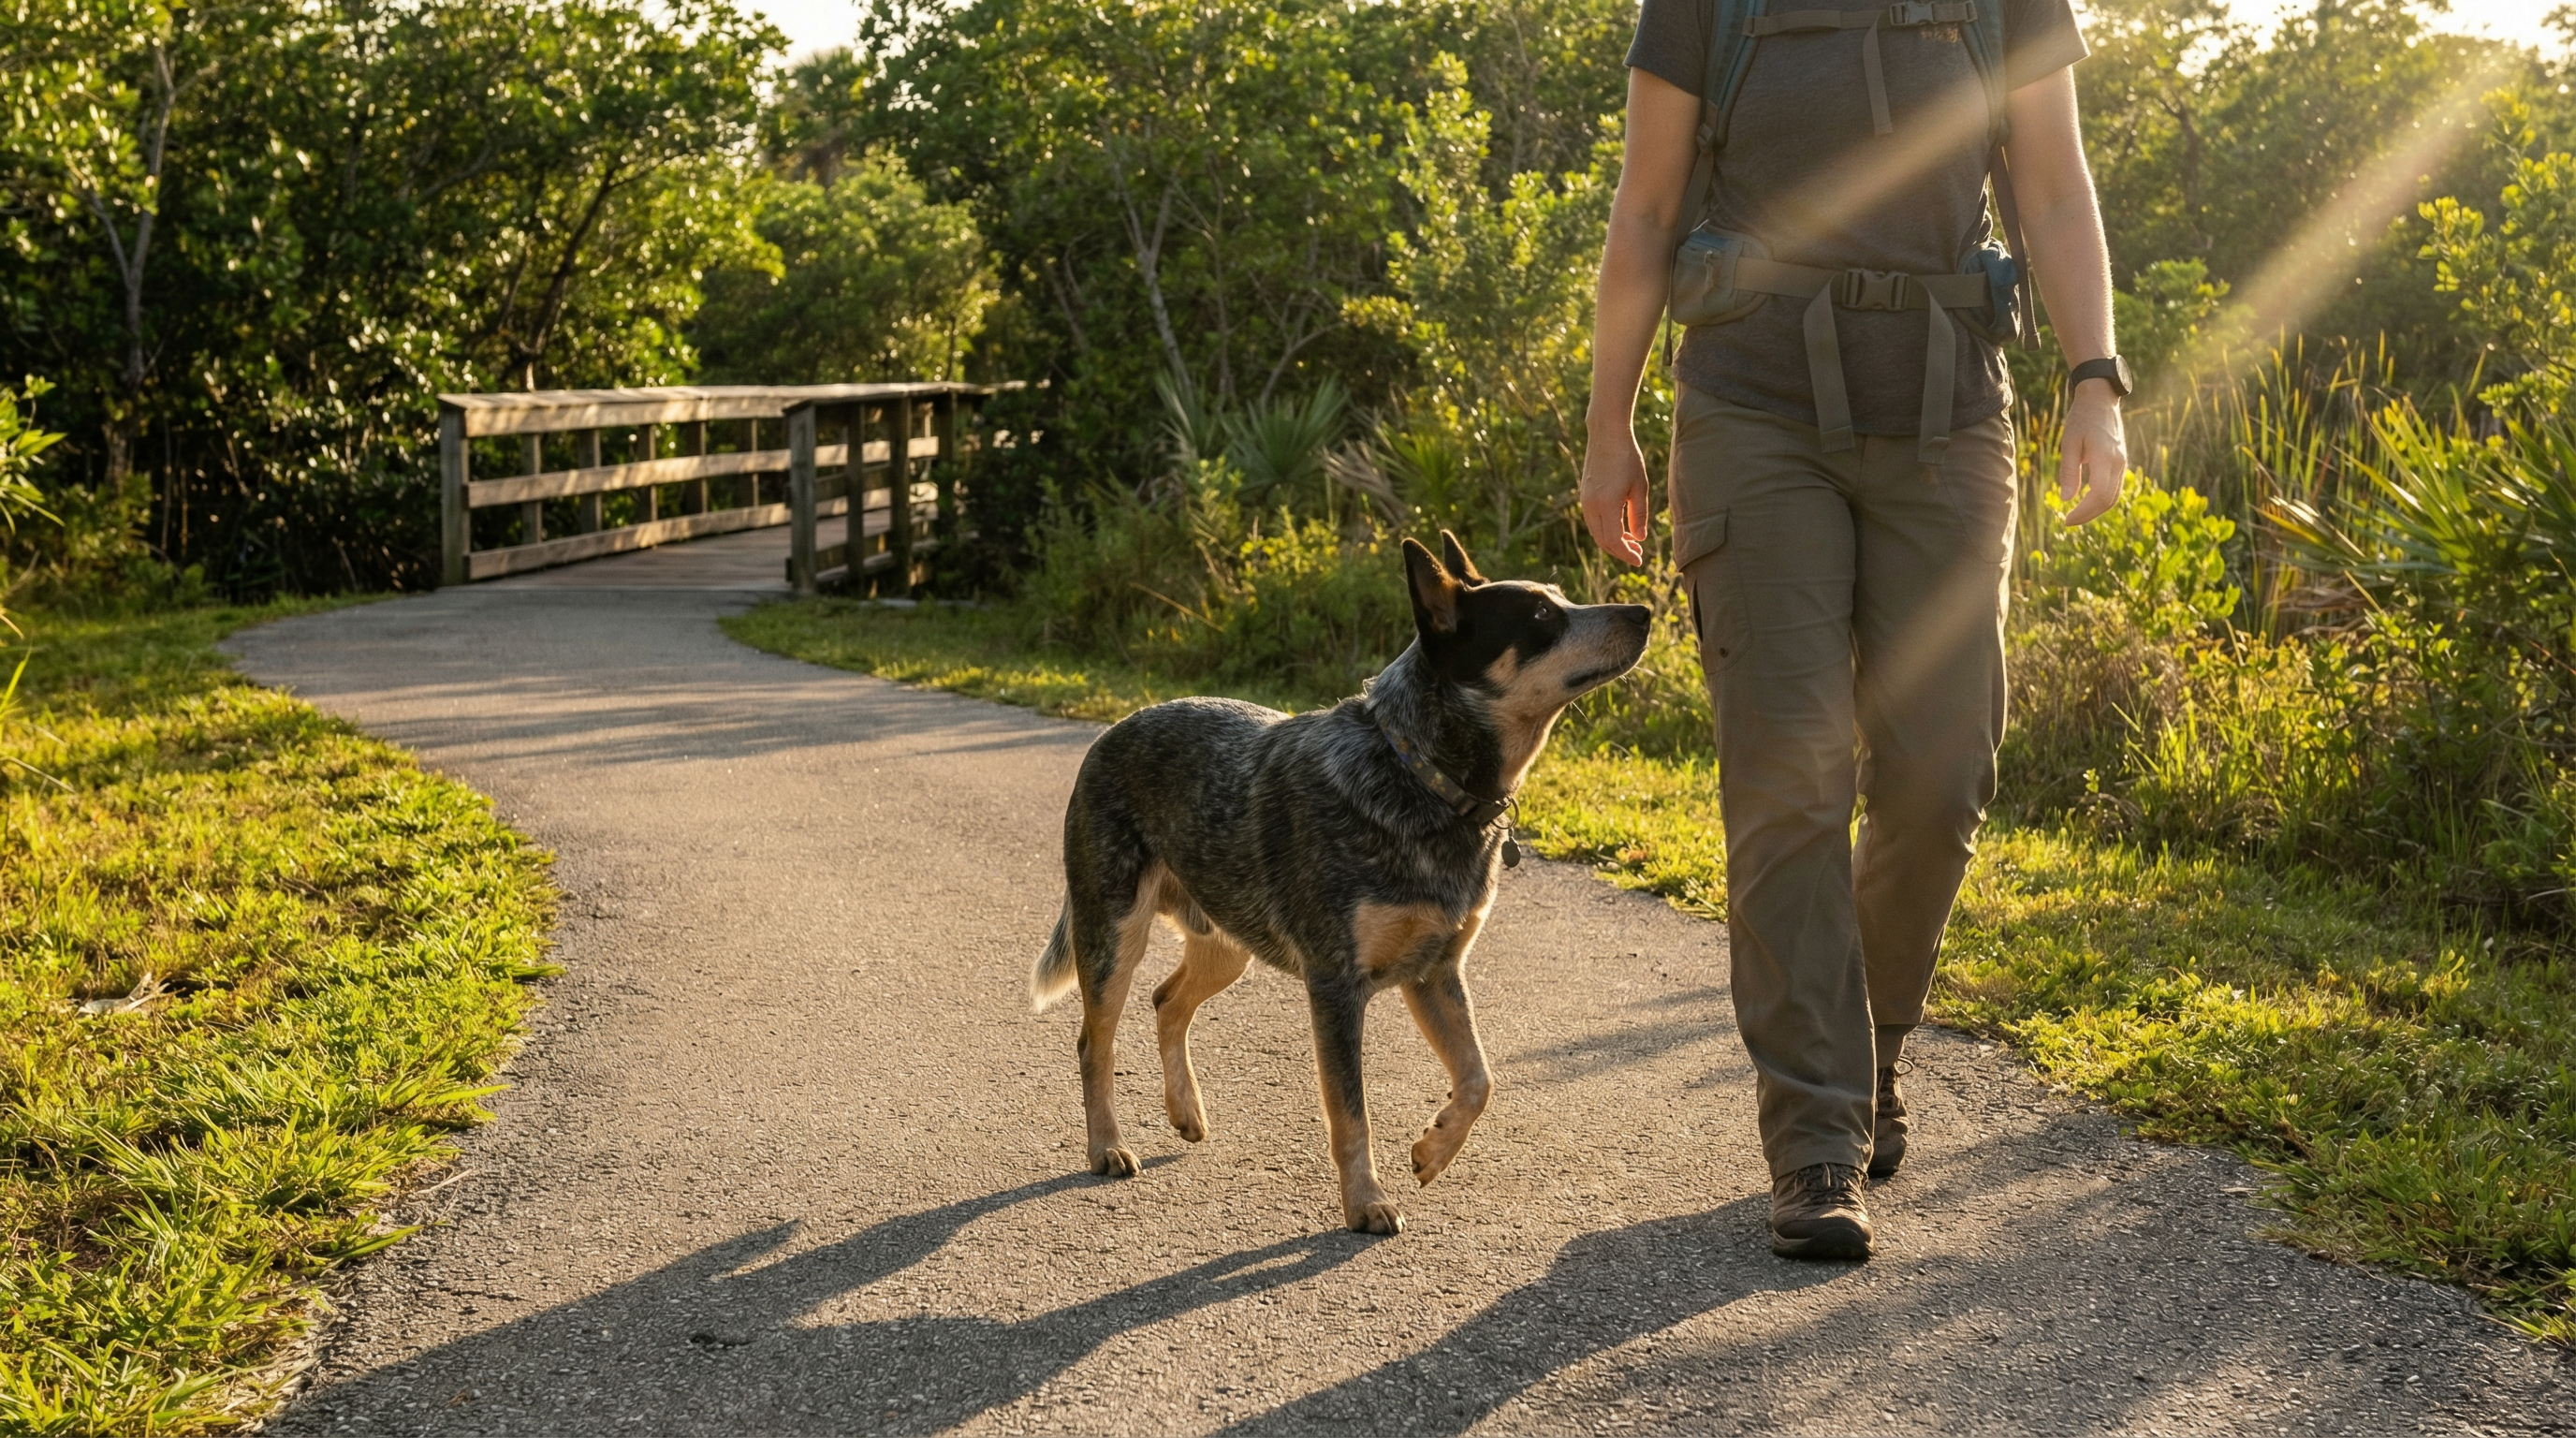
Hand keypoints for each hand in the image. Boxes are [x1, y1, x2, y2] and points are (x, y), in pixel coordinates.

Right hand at [1581, 413, 1650, 564]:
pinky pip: (1594, 522)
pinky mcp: (1585, 496)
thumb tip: (1639, 538)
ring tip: (1632, 543)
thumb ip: (1638, 515)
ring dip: (1613, 542)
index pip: (1614, 540)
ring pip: (1596, 532)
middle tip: (1638, 554)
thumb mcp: (1639, 487)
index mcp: (1606, 504)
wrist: (1606, 435)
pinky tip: (1621, 528)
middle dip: (1620, 551)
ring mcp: (1585, 501)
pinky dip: (1606, 530)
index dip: (1626, 554)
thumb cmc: (1627, 458)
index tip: (1639, 560)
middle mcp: (1591, 505)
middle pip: (1602, 541)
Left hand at [2057, 380, 2127, 525]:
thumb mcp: (2069, 443)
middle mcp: (2118, 463)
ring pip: (2113, 496)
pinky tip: (2086, 502)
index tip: (2066, 519)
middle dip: (2088, 515)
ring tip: (2076, 515)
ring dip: (2095, 510)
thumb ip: (2068, 471)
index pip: (2098, 495)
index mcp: (2105, 457)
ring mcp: (2122, 463)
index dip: (2084, 512)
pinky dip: (2101, 500)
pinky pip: (2114, 488)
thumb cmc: (2081, 420)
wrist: (2100, 401)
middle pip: (2107, 500)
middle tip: (2068, 521)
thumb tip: (2066, 499)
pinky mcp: (2121, 463)